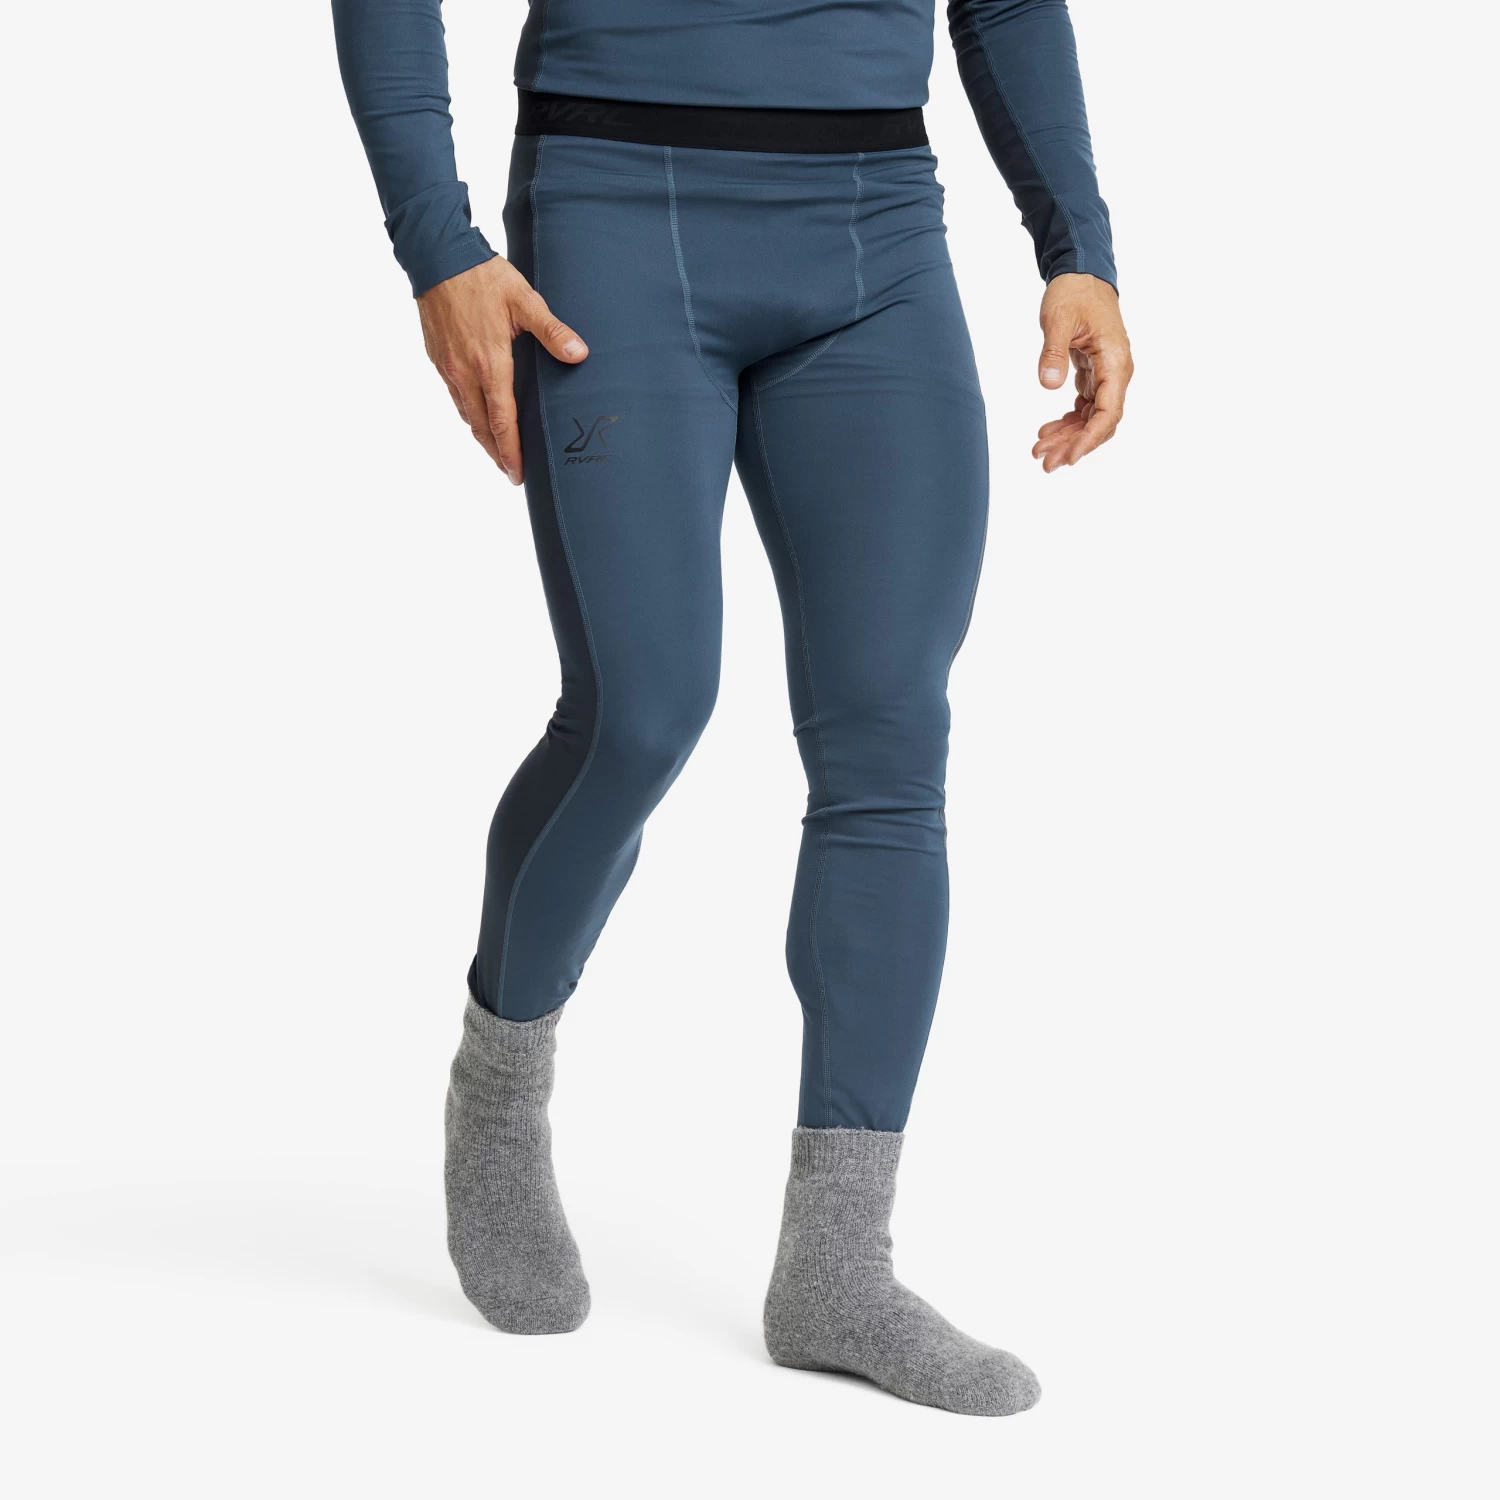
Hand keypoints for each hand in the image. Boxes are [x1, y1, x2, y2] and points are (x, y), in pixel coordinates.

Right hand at [416, 257, 587, 483]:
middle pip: (482, 428)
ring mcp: (448, 368)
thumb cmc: (482, 276)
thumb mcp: (524, 299)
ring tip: (498, 452)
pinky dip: (470, 415)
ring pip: (467, 415)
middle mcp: (465, 373)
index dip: (511, 451)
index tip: (518, 474)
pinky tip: (480, 416)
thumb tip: (579, 353)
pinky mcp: (438, 359)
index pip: (502, 421)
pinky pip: (456, 397)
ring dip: (483, 438)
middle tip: (512, 473)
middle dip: (497, 454)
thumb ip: (552, 330)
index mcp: (490, 363)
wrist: (437, 256)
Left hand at [1033, 273, 1132, 472]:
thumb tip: (1048, 384)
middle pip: (1100, 422)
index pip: (1109, 412)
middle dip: (1074, 445)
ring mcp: (1106, 375)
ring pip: (1091, 418)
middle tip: (1044, 463)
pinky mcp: (1094, 374)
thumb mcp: (1058, 318)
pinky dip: (1067, 422)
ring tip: (1038, 451)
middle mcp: (1116, 373)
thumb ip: (1053, 351)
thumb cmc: (1074, 291)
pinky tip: (1046, 432)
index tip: (1069, 457)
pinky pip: (1084, 407)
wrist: (1082, 274)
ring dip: (1068, 437)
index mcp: (1115, 362)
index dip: (1089, 439)